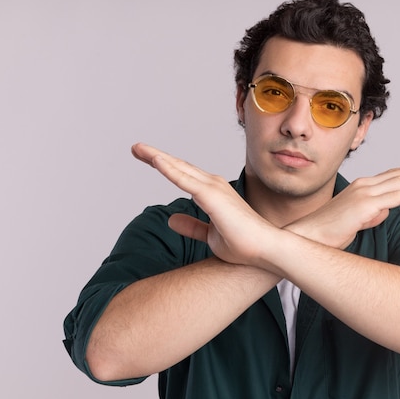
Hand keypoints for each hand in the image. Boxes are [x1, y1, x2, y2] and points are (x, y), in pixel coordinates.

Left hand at [132, 143, 276, 265]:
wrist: (264, 250)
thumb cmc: (243, 244)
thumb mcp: (210, 235)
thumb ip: (192, 226)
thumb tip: (171, 220)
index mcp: (213, 194)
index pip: (184, 175)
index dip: (165, 166)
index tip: (147, 159)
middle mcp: (213, 186)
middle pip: (179, 166)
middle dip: (156, 156)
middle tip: (136, 148)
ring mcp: (213, 188)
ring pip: (179, 169)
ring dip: (157, 157)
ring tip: (138, 149)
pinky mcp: (212, 196)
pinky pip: (184, 180)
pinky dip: (169, 169)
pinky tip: (154, 161)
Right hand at [286, 156, 399, 248]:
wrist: (308, 236)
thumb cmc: (329, 232)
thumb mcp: (356, 221)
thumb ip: (371, 214)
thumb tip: (385, 212)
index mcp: (363, 188)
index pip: (394, 176)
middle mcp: (365, 186)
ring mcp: (365, 195)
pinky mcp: (364, 206)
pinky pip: (393, 198)